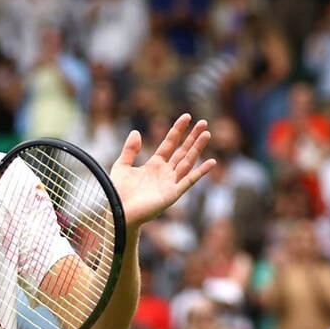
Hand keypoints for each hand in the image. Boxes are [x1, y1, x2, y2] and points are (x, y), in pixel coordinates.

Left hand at [110, 114, 214, 228]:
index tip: (187, 117)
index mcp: (154, 165)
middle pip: (182, 151)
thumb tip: (136, 132)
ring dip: (197, 148)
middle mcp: (165, 173)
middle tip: (203, 122)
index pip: (169, 144)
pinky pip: (189, 181)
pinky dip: (200, 172)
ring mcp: (170, 183)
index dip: (178, 130)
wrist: (119, 211)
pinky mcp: (173, 194)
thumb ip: (130, 150)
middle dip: (193, 137)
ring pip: (188, 162)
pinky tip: (211, 162)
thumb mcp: (121, 166)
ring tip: (206, 134)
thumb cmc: (118, 193)